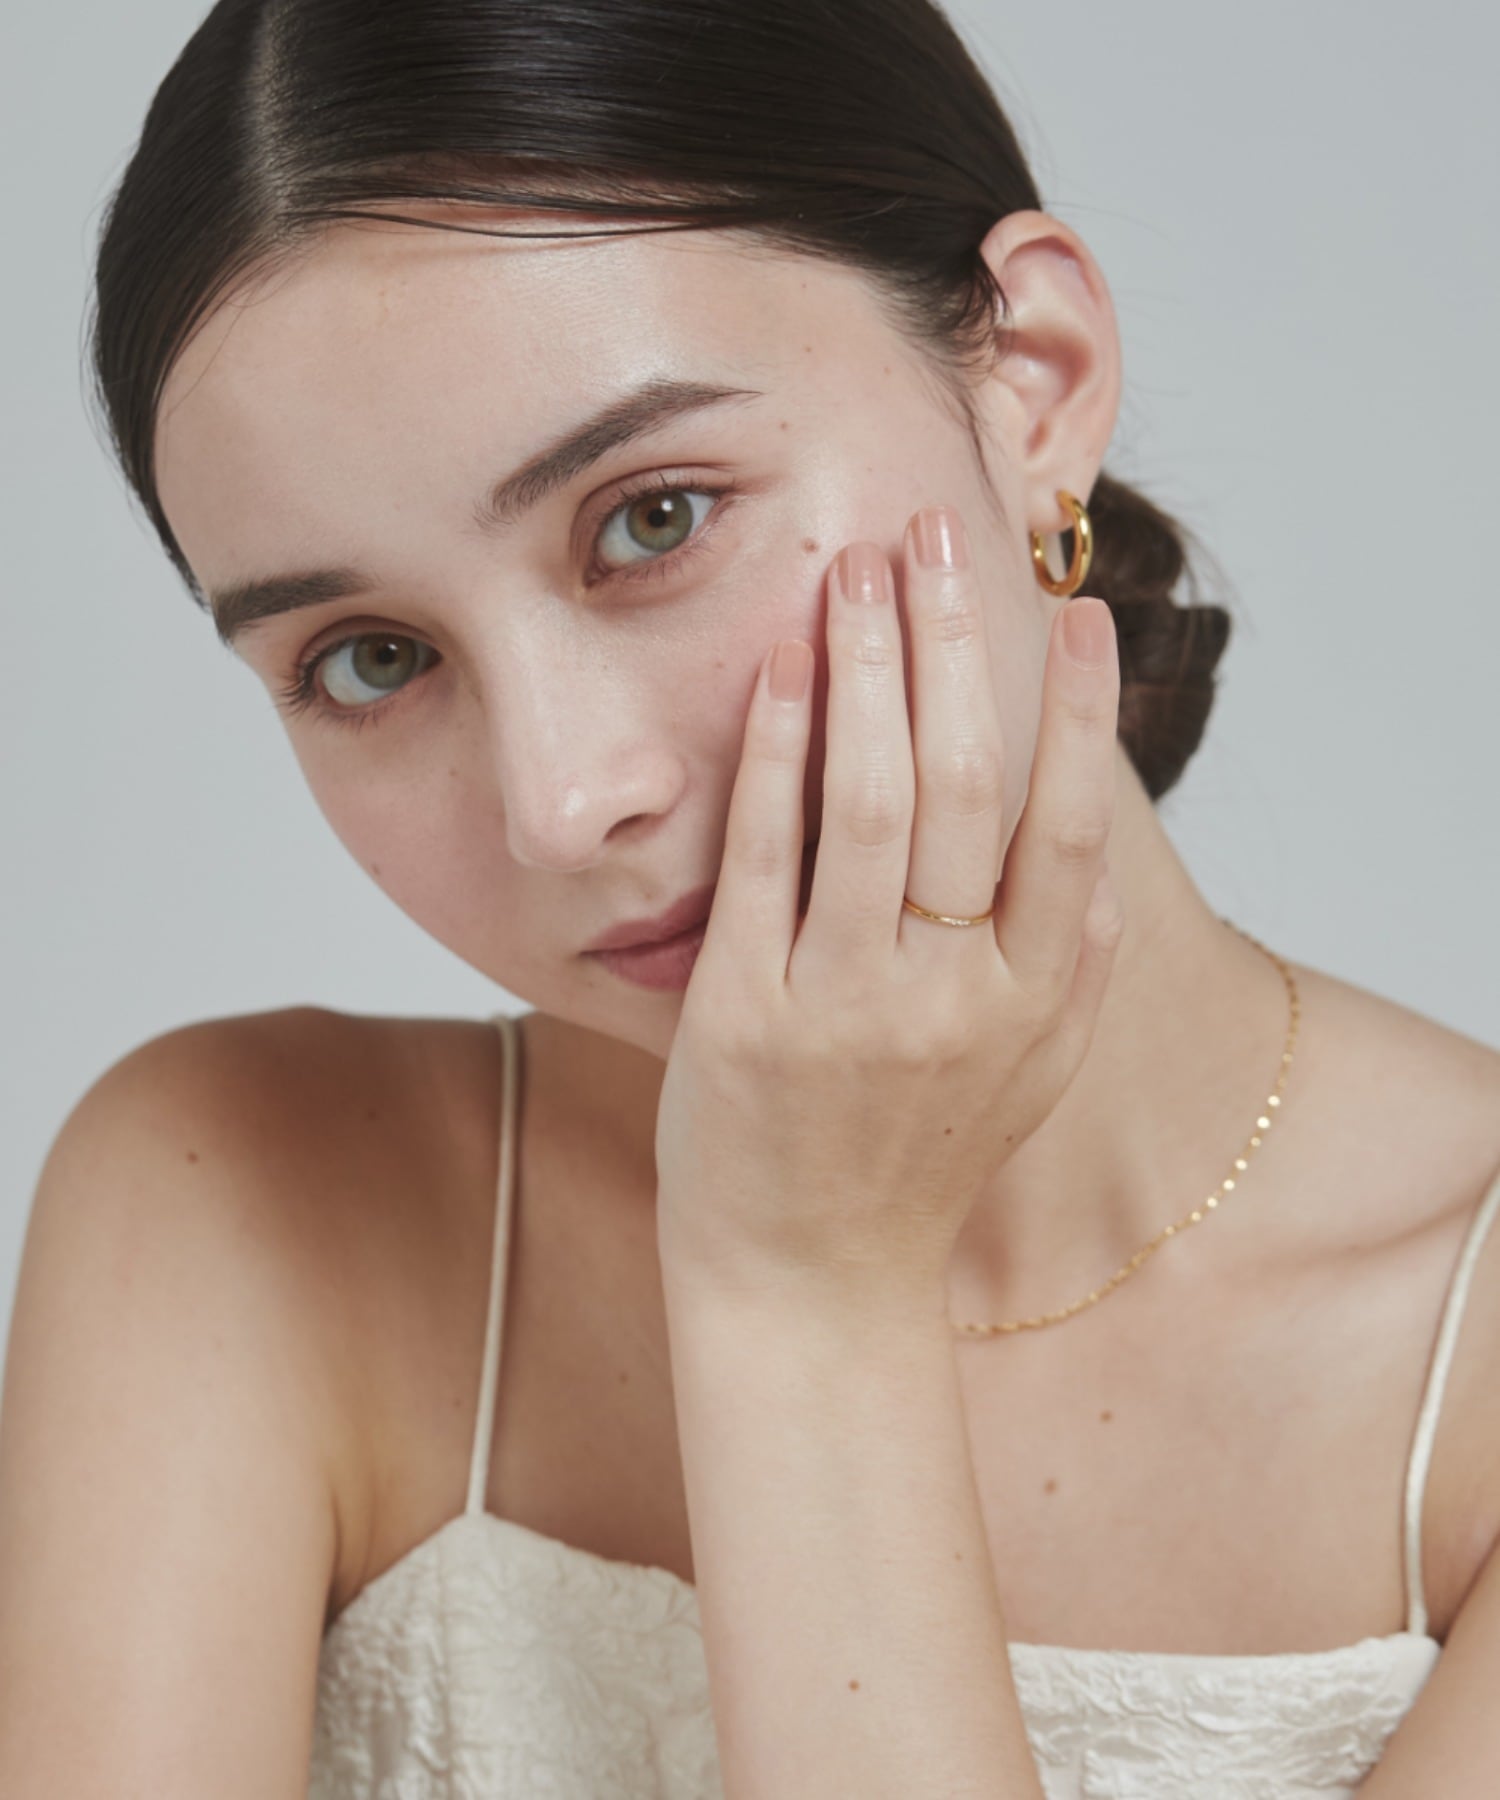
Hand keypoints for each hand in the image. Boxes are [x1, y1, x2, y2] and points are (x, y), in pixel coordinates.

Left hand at [653, 503, 1124, 1309]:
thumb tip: (1098, 857)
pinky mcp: (744, 1012)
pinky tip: (778, 671)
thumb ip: (1076, 971)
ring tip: (858, 571)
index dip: (1076, 711)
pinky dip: (774, 756)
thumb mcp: (1029, 1082)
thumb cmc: (915, 1168)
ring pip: (870, 803)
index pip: (1064, 828)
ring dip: (867, 673)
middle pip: (965, 788)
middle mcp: (949, 997)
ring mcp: (843, 1004)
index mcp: (1030, 1005)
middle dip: (953, 648)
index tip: (1076, 610)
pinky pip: (765, 859)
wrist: (808, 1282)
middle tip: (936, 539)